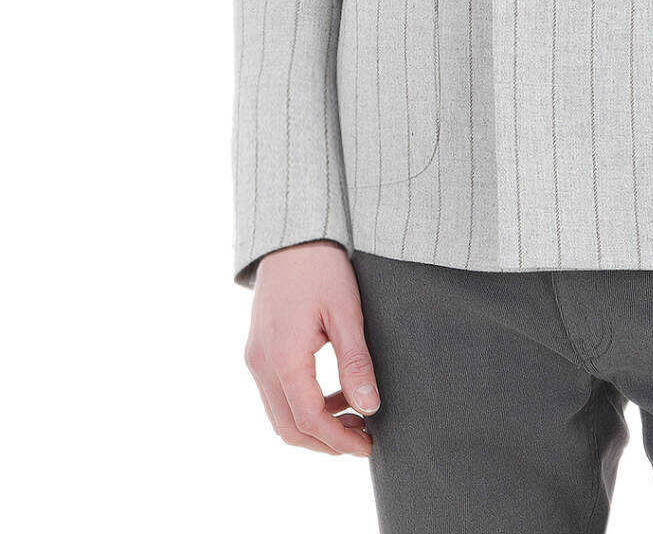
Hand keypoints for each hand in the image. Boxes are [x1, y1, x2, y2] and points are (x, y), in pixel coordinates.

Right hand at [243, 240, 380, 455]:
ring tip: (354, 415)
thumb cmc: (321, 267)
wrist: (291, 234)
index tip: (368, 445)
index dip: (339, 440)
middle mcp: (261, 364)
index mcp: (283, 357)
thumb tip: (369, 407)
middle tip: (363, 438)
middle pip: (288, 427)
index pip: (309, 420)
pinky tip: (333, 394)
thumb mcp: (346, 312)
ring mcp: (255, 358)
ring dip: (314, 425)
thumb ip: (356, 363)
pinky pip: (276, 394)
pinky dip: (302, 405)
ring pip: (279, 415)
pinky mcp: (258, 350)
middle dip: (326, 442)